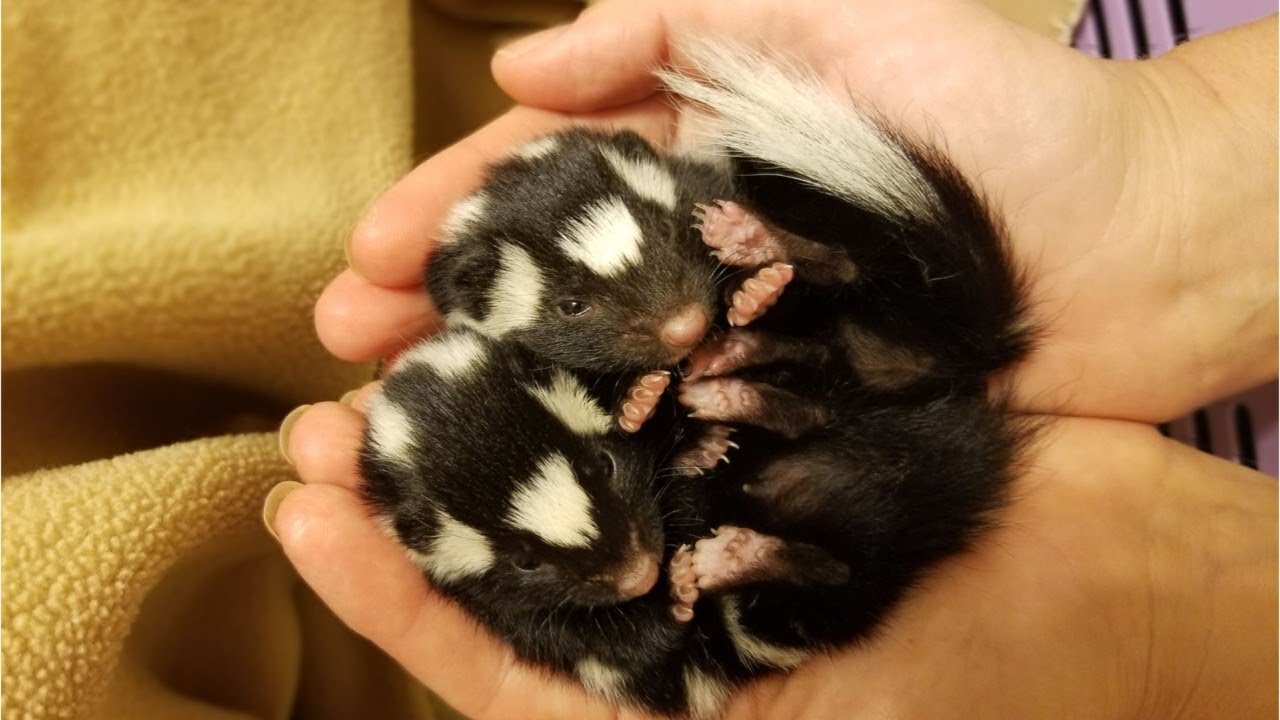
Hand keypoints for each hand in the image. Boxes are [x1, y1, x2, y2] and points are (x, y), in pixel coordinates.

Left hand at [275, 402, 1275, 718]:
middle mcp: (665, 593)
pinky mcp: (756, 429)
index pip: (495, 656)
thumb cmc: (980, 685)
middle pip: (508, 546)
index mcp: (660, 687)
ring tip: (392, 346)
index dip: (394, 593)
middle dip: (406, 488)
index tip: (309, 516)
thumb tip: (508, 718)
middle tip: (319, 426)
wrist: (1114, 576)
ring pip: (561, 459)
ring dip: (476, 405)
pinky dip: (586, 361)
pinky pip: (648, 396)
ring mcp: (708, 503)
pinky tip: (529, 313)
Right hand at [316, 0, 1275, 422]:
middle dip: (435, 309)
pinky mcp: (784, 423)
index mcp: (700, 162)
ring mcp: (738, 346)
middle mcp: (702, 257)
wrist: (1144, 248)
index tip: (368, 251)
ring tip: (392, 421)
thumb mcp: (848, 17)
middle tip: (343, 348)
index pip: (544, 181)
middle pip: (543, 283)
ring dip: (487, 393)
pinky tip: (524, 487)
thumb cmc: (1010, 120)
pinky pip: (669, 442)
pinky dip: (594, 463)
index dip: (449, 210)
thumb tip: (521, 65)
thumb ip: (686, 16)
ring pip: (587, 371)